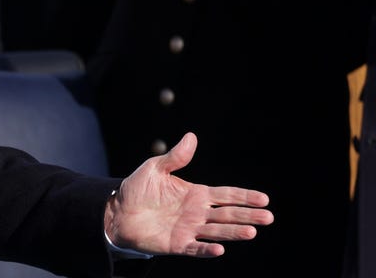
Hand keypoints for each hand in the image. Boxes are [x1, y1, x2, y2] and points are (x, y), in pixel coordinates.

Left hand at [104, 132, 273, 256]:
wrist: (117, 212)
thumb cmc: (138, 189)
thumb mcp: (155, 168)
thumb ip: (175, 156)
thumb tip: (191, 136)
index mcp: (196, 194)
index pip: (226, 195)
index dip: (244, 196)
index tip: (264, 198)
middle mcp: (197, 213)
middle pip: (227, 214)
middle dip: (247, 215)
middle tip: (269, 217)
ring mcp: (189, 230)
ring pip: (217, 231)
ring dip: (234, 233)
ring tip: (252, 232)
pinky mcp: (177, 244)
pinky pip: (195, 248)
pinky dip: (207, 250)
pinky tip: (219, 249)